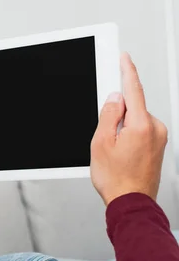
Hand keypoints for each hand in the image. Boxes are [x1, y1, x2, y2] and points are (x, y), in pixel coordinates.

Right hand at [91, 53, 167, 205]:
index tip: (124, 58)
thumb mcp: (101, 143)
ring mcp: (159, 138)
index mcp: (141, 125)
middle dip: (116, 114)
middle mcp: (155, 129)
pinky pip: (140, 131)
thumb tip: (114, 99)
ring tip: (112, 151)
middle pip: (132, 107)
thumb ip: (108, 115)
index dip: (127, 71)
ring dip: (121, 128)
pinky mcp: (158, 146)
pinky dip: (128, 135)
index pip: (133, 90)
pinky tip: (119, 153)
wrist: (131, 202)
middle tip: (104, 134)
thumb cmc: (116, 179)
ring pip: (135, 120)